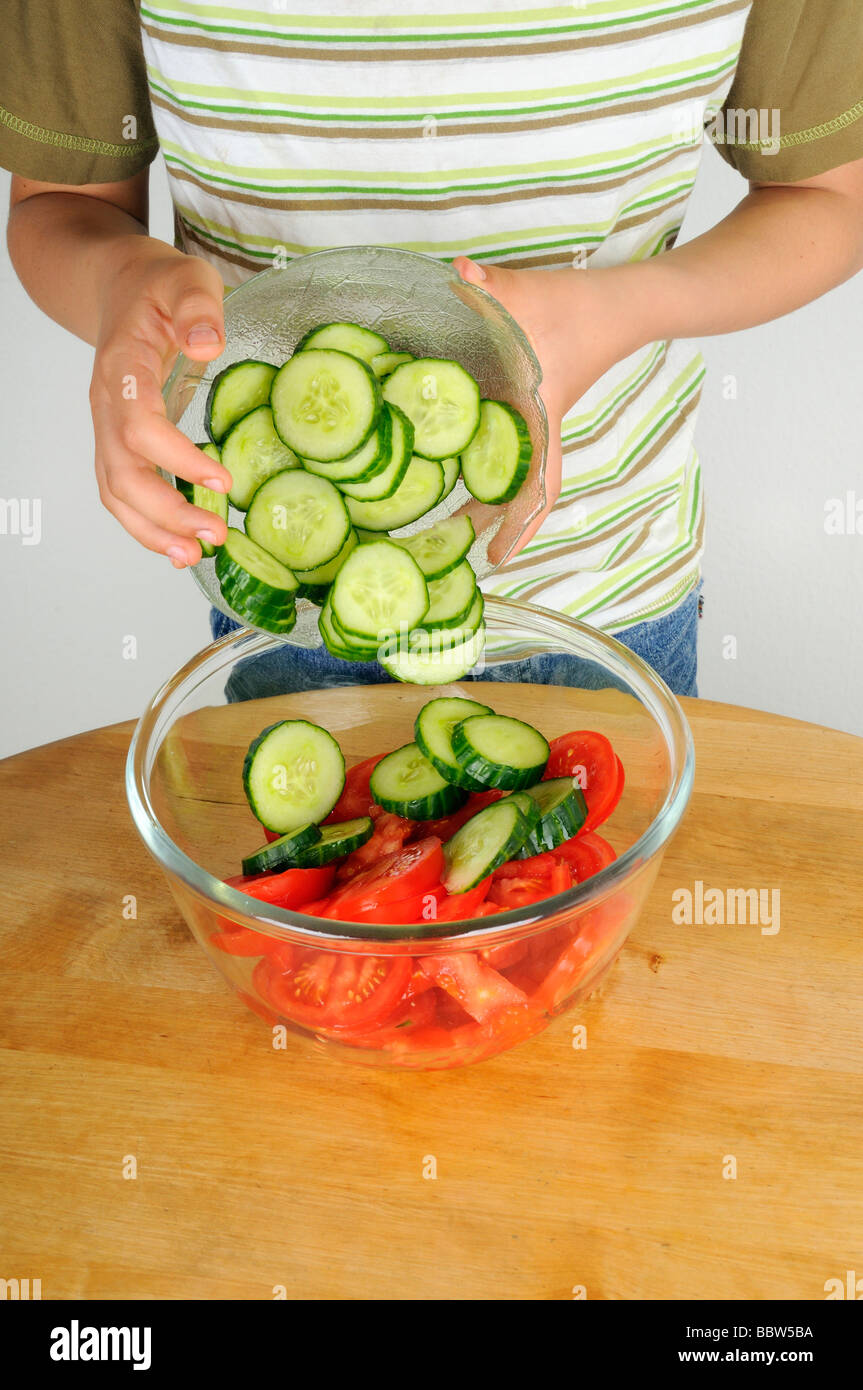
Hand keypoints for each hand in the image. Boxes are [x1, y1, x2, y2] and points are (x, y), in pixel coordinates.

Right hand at [89, 242, 231, 565]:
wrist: (119, 286)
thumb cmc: (158, 286)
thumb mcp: (187, 279)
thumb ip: (198, 309)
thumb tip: (207, 345)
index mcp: (123, 368)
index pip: (140, 426)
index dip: (177, 459)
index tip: (223, 481)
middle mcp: (107, 405)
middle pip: (123, 473)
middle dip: (166, 513)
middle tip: (215, 536)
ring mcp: (108, 427)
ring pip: (116, 491)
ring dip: (153, 530)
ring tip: (195, 556)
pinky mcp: (119, 442)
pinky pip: (123, 491)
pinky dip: (147, 524)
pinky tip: (180, 545)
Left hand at [453, 256, 641, 560]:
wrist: (618, 303)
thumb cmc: (576, 305)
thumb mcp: (527, 292)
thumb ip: (490, 283)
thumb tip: (458, 271)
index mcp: (539, 415)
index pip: (536, 485)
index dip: (519, 525)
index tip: (498, 559)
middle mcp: (537, 427)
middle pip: (516, 492)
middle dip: (488, 523)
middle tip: (449, 547)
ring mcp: (534, 420)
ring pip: (510, 474)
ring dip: (484, 499)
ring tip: (446, 522)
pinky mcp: (528, 406)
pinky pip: (507, 450)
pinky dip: (485, 467)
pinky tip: (455, 468)